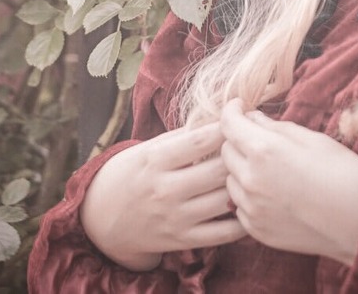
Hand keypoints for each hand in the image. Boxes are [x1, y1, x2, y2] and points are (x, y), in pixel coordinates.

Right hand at [80, 121, 247, 270]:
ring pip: (225, 200)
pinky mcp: (183, 240)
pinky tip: (247, 205)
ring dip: (243, 186)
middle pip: (218, 170)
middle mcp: (165, 189)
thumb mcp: (147, 149)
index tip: (242, 119)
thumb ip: (181, 137)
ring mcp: (175, 217)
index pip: (200, 140)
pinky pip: (224, 233)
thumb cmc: (131, 174)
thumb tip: (219, 119)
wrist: (103, 218)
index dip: (227, 127)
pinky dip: (242, 220)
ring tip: (253, 175)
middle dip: (240, 156)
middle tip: (254, 148)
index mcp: (155, 159)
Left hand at [219, 99, 357, 264]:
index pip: (228, 123)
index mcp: (263, 151)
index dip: (231, 110)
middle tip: (259, 139)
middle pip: (225, 151)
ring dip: (242, 170)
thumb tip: (253, 119)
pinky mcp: (257, 230)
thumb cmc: (344, 174)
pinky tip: (274, 195)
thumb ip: (276, 127)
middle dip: (238, 140)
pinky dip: (250, 197)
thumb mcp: (312, 139)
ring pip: (230, 180)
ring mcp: (252, 208)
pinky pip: (240, 206)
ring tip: (270, 170)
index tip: (239, 107)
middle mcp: (251, 180)